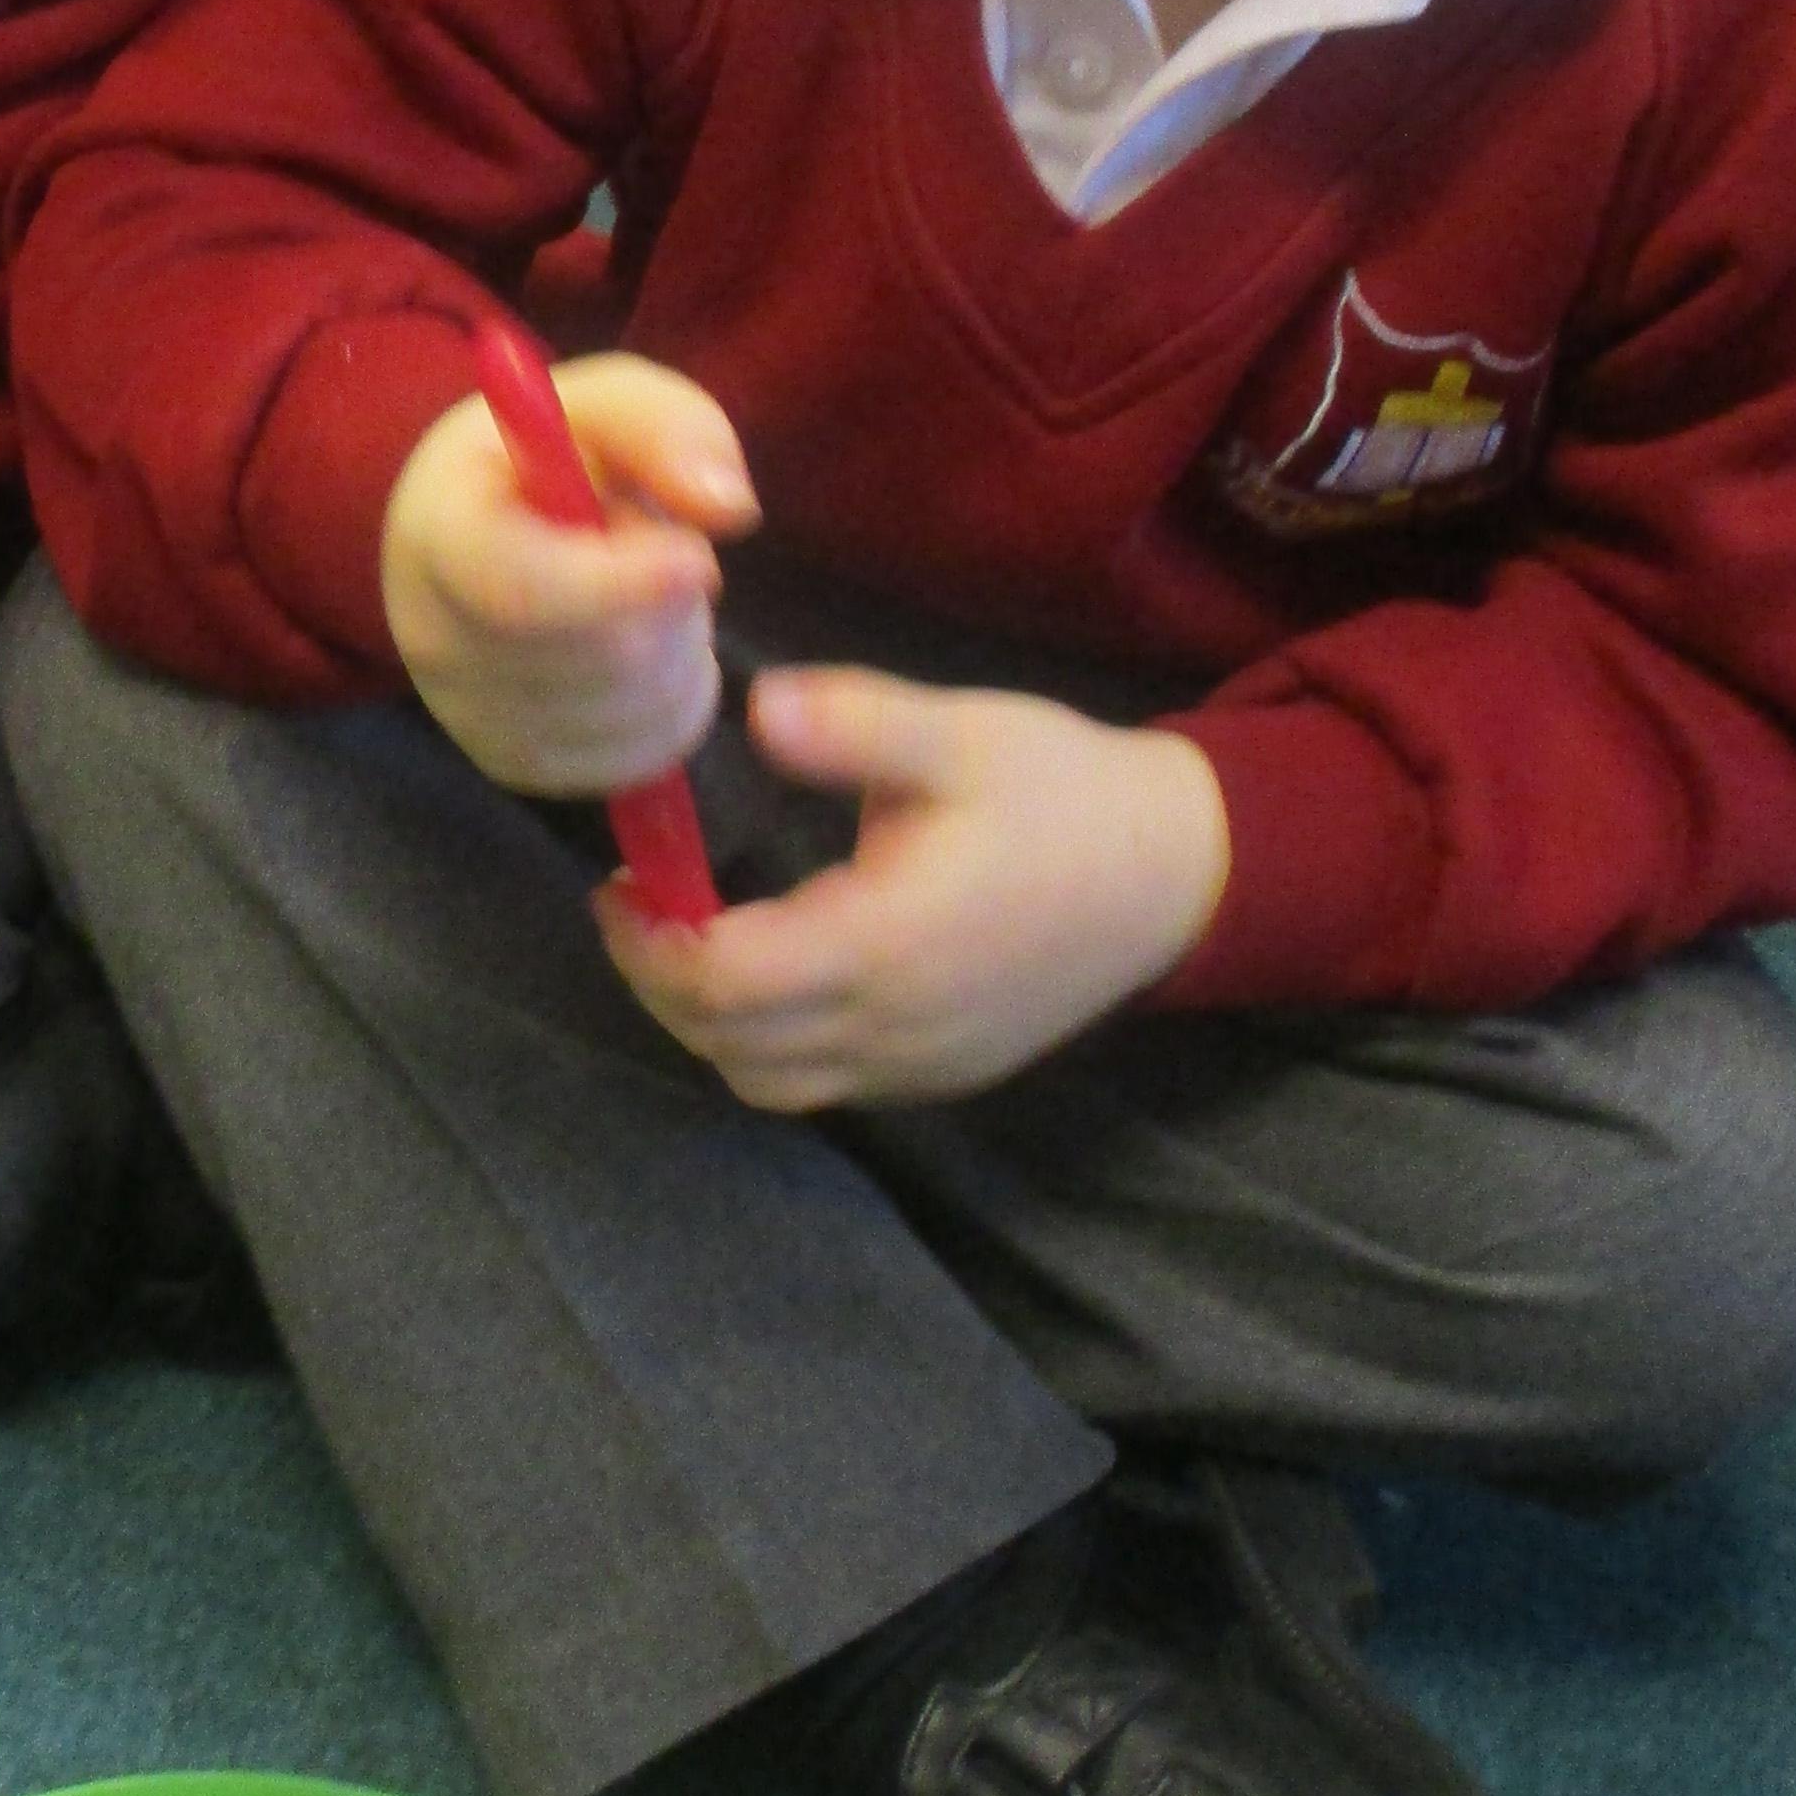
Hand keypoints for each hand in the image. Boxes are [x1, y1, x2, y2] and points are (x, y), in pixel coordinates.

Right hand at [380, 355, 755, 796]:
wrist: (473, 530)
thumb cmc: (544, 457)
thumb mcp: (600, 404)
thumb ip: (664, 428)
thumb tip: (729, 507)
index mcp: (442, 535)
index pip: (519, 590)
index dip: (618, 587)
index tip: (699, 561)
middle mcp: (436, 639)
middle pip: (602, 658)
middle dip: (673, 603)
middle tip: (666, 548)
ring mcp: (468, 716)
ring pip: (635, 711)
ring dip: (681, 650)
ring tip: (649, 597)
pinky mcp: (514, 765)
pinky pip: (638, 758)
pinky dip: (674, 707)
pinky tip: (650, 653)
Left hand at [595, 667, 1229, 1108]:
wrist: (1173, 872)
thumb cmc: (1062, 793)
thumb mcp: (961, 733)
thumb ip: (853, 722)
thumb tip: (756, 710)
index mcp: (885, 943)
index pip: (722, 982)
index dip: (648, 943)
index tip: (622, 881)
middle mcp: (894, 1026)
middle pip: (727, 1043)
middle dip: (660, 983)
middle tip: (636, 908)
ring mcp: (919, 1064)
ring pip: (768, 1081)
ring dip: (709, 1026)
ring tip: (689, 941)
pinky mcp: (941, 1074)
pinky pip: (823, 1086)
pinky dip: (767, 1047)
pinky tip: (768, 973)